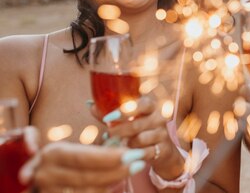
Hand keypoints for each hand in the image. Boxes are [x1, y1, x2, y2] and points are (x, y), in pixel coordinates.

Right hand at [19, 139, 144, 192]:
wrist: (31, 180)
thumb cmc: (58, 160)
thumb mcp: (69, 149)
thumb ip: (94, 147)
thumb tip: (123, 139)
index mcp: (53, 154)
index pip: (84, 157)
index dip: (109, 157)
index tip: (133, 154)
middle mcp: (47, 174)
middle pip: (87, 178)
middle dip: (117, 172)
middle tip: (139, 164)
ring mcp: (49, 191)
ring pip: (86, 191)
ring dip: (111, 184)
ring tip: (131, 171)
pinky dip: (102, 191)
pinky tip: (116, 185)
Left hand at [98, 96, 184, 178]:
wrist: (164, 150)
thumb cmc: (141, 130)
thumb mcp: (130, 119)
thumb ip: (111, 113)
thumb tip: (90, 104)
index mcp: (151, 105)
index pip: (141, 104)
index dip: (124, 110)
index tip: (107, 118)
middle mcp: (159, 117)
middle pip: (137, 124)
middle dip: (118, 131)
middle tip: (107, 134)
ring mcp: (162, 133)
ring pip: (139, 140)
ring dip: (125, 144)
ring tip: (117, 145)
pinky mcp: (164, 149)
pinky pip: (145, 153)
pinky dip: (133, 155)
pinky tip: (127, 155)